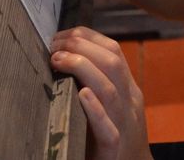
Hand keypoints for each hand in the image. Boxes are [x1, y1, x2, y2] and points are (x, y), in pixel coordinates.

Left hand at [51, 27, 152, 159]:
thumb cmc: (113, 136)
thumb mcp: (112, 104)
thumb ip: (97, 82)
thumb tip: (66, 55)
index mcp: (128, 90)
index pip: (113, 51)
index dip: (87, 37)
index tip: (61, 36)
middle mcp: (129, 103)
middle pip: (112, 63)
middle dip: (82, 46)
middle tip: (54, 46)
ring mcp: (123, 126)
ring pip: (110, 90)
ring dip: (83, 69)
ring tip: (59, 60)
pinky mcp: (113, 150)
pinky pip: (108, 129)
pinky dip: (95, 110)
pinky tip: (82, 95)